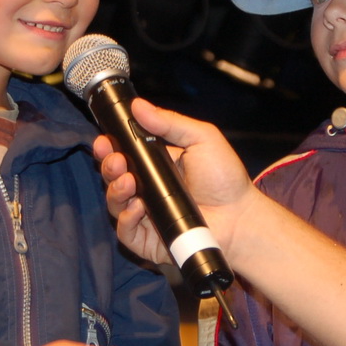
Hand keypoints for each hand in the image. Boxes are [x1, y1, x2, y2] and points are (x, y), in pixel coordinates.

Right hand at [93, 98, 257, 264]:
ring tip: (128, 182)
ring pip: (115, 204)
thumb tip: (138, 105)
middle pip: (114, 178)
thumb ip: (170, 123)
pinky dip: (126, 219)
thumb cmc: (225, 178)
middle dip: (109, 166)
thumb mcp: (201, 139)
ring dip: (115, 190)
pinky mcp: (148, 240)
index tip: (105, 141)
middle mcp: (148, 190)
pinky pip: (125, 231)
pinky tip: (138, 207)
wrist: (240, 217)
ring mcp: (146, 215)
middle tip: (116, 160)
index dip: (110, 148)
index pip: (124, 154)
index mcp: (156, 166)